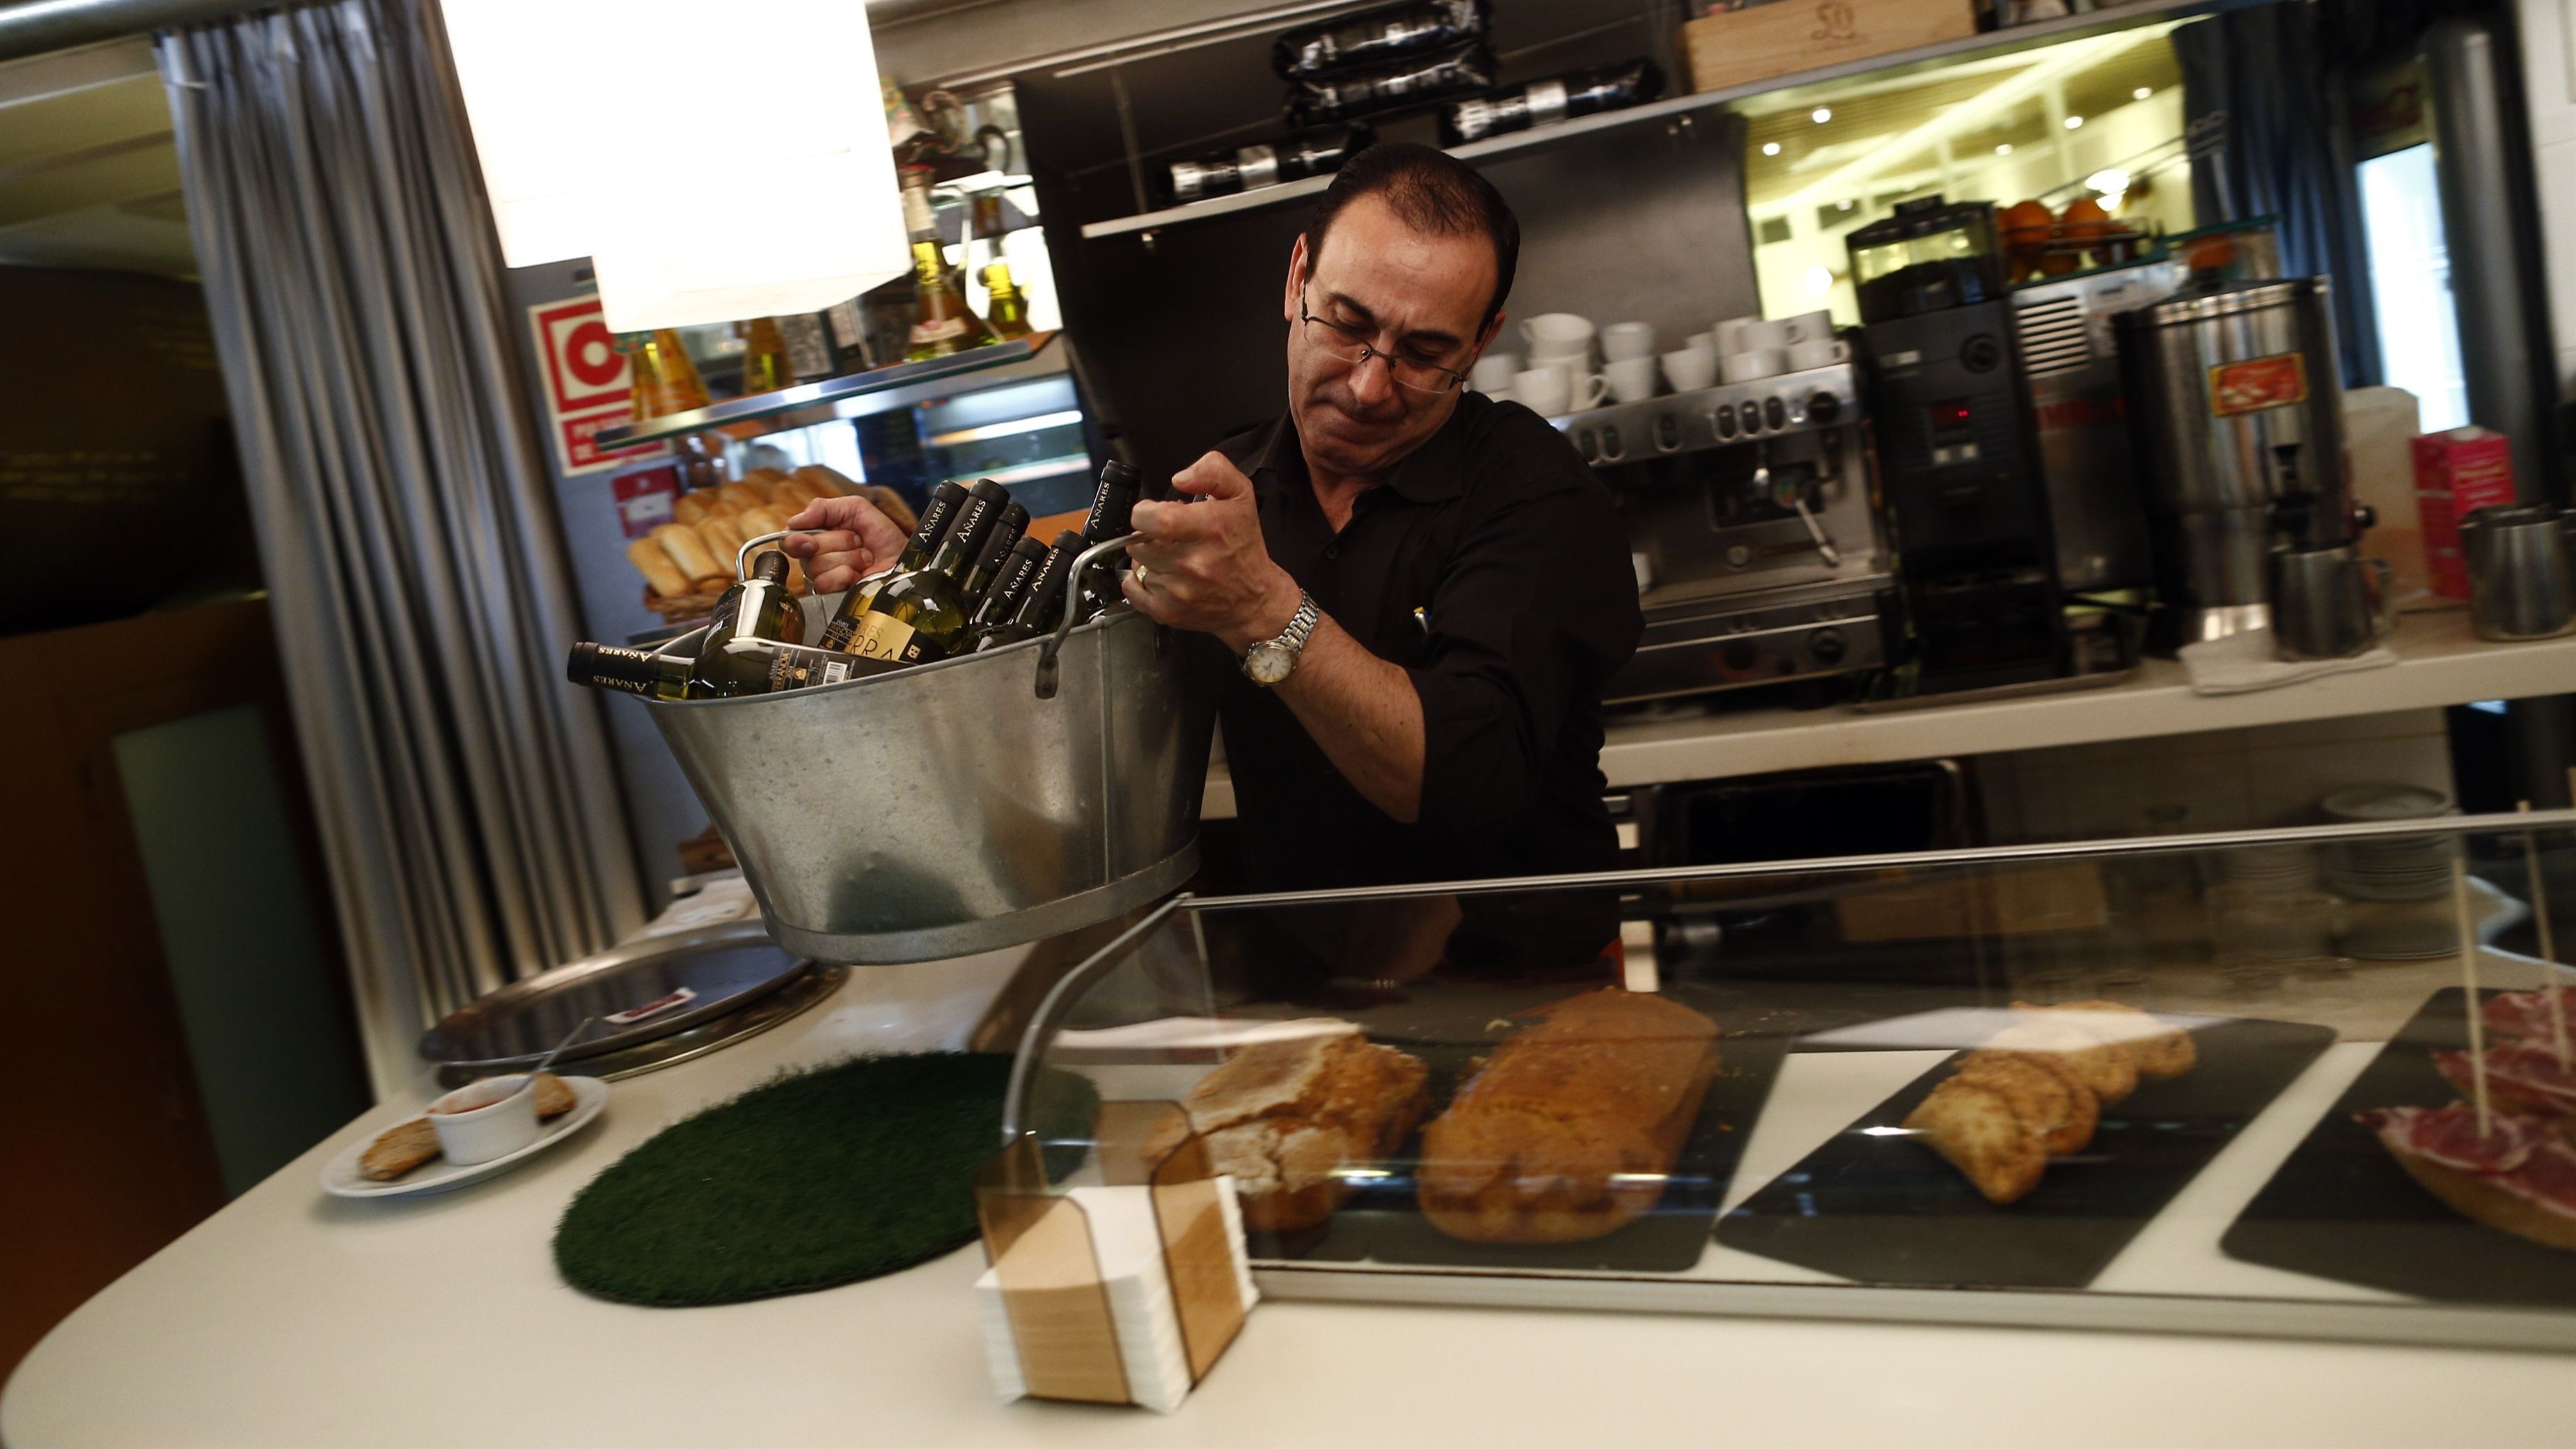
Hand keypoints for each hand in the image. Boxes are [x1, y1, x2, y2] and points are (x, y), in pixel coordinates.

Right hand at [782, 494, 909, 593]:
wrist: (904, 560)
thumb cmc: (883, 537)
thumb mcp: (856, 509)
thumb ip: (823, 508)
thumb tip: (794, 522)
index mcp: (817, 536)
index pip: (789, 538)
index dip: (796, 539)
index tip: (810, 540)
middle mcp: (816, 558)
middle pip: (803, 550)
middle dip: (837, 542)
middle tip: (857, 542)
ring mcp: (824, 579)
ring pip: (816, 566)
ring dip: (847, 558)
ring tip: (863, 558)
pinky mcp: (833, 596)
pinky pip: (825, 583)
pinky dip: (846, 574)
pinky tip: (859, 574)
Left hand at [1122, 452, 1300, 652]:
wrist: (1254, 600)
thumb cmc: (1244, 546)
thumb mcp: (1241, 494)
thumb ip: (1213, 471)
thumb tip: (1180, 479)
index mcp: (1211, 530)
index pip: (1156, 519)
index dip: (1145, 512)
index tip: (1154, 513)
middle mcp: (1194, 564)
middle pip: (1140, 542)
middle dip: (1148, 535)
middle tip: (1168, 537)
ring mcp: (1180, 592)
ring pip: (1138, 565)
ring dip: (1148, 558)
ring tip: (1171, 557)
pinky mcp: (1169, 612)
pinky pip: (1133, 590)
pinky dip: (1140, 581)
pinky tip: (1161, 575)